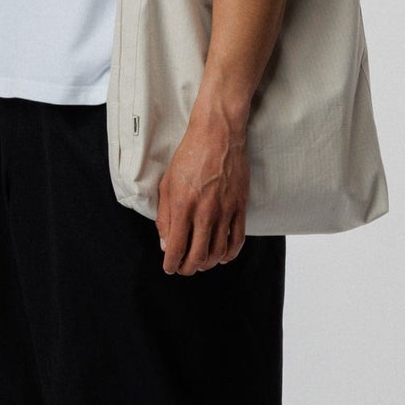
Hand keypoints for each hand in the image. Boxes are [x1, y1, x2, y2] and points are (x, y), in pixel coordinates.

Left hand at [155, 114, 248, 274]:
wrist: (217, 136)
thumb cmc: (189, 157)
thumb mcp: (167, 184)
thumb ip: (165, 216)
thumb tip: (166, 243)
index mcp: (182, 206)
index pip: (176, 248)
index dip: (172, 264)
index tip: (170, 267)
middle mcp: (204, 212)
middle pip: (198, 255)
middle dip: (189, 268)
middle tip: (184, 268)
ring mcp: (225, 210)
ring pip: (218, 252)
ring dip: (208, 263)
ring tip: (201, 263)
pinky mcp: (240, 206)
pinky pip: (238, 239)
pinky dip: (230, 254)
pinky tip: (222, 256)